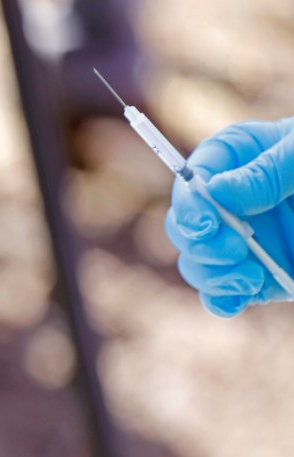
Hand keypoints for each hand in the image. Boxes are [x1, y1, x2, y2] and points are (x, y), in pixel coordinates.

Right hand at [165, 117, 293, 316]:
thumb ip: (268, 172)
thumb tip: (217, 191)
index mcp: (245, 157)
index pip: (196, 175)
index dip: (191, 199)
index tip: (207, 221)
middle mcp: (237, 201)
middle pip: (188, 223)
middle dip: (200, 242)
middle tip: (232, 250)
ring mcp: (248, 240)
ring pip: (199, 262)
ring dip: (212, 273)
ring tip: (248, 277)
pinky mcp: (262, 274)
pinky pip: (225, 293)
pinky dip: (223, 299)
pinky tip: (239, 297)